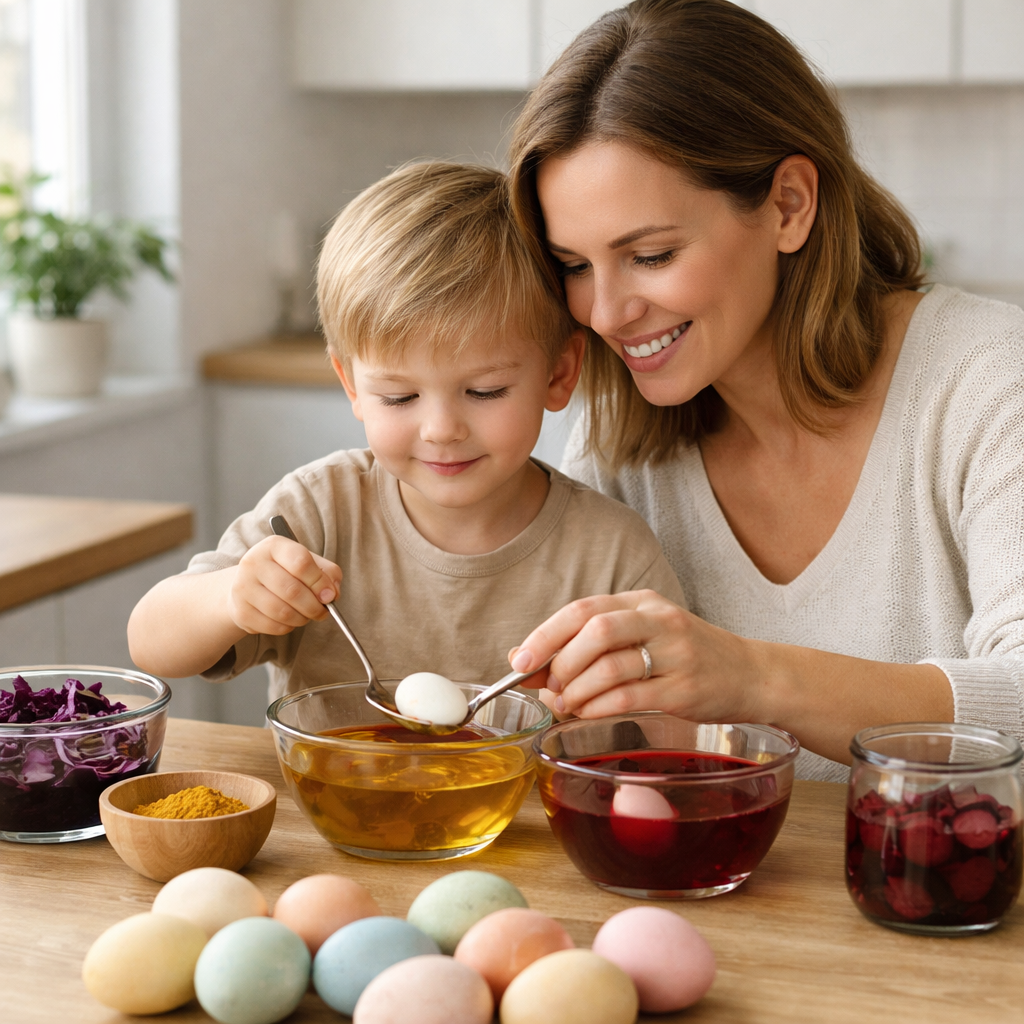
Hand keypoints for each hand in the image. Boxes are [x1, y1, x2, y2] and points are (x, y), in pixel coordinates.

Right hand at [228, 536, 342, 635]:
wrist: (248, 586)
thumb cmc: (284, 572)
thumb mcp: (307, 562)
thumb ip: (327, 573)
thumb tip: (332, 594)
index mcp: (273, 546)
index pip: (300, 562)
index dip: (320, 582)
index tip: (329, 595)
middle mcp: (253, 563)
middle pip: (292, 591)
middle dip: (314, 606)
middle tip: (322, 611)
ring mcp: (243, 588)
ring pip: (283, 612)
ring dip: (303, 618)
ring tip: (306, 614)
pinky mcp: (241, 612)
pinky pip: (274, 626)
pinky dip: (288, 627)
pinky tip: (290, 619)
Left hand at [510, 590, 767, 722]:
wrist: (752, 675)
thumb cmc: (688, 658)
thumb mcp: (642, 637)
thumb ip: (591, 646)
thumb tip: (528, 663)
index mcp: (641, 602)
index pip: (582, 609)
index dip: (544, 635)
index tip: (520, 661)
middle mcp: (658, 620)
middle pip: (593, 629)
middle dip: (559, 662)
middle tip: (550, 687)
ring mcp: (674, 653)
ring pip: (609, 664)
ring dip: (576, 690)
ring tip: (567, 704)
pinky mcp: (683, 689)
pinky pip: (628, 696)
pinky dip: (598, 708)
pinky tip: (589, 714)